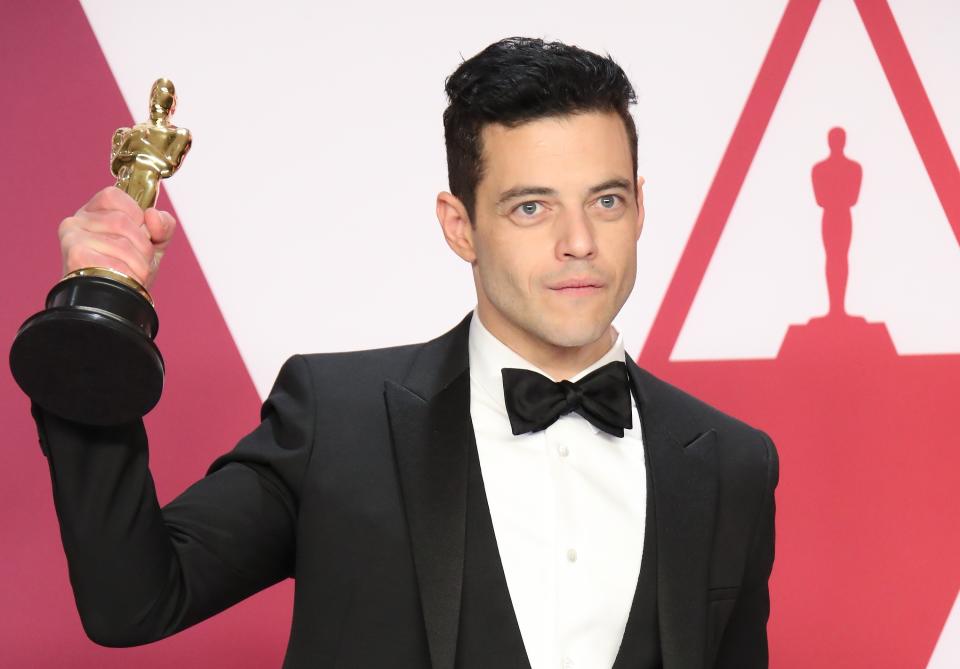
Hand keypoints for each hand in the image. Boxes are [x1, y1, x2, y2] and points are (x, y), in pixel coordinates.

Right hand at [59, 186, 176, 289]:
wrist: (114, 304)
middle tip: (138, 261)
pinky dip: (127, 275)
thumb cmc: (127, 270)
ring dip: (138, 264)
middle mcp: (76, 222)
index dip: (134, 213)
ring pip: (121, 243)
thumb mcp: (152, 244)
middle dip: (143, 246)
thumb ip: (163, 226)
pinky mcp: (75, 257)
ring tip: (131, 274)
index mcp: (92, 213)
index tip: (140, 231)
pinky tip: (122, 282)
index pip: (112, 195)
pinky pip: (114, 262)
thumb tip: (153, 215)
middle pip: (123, 222)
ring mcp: (73, 239)